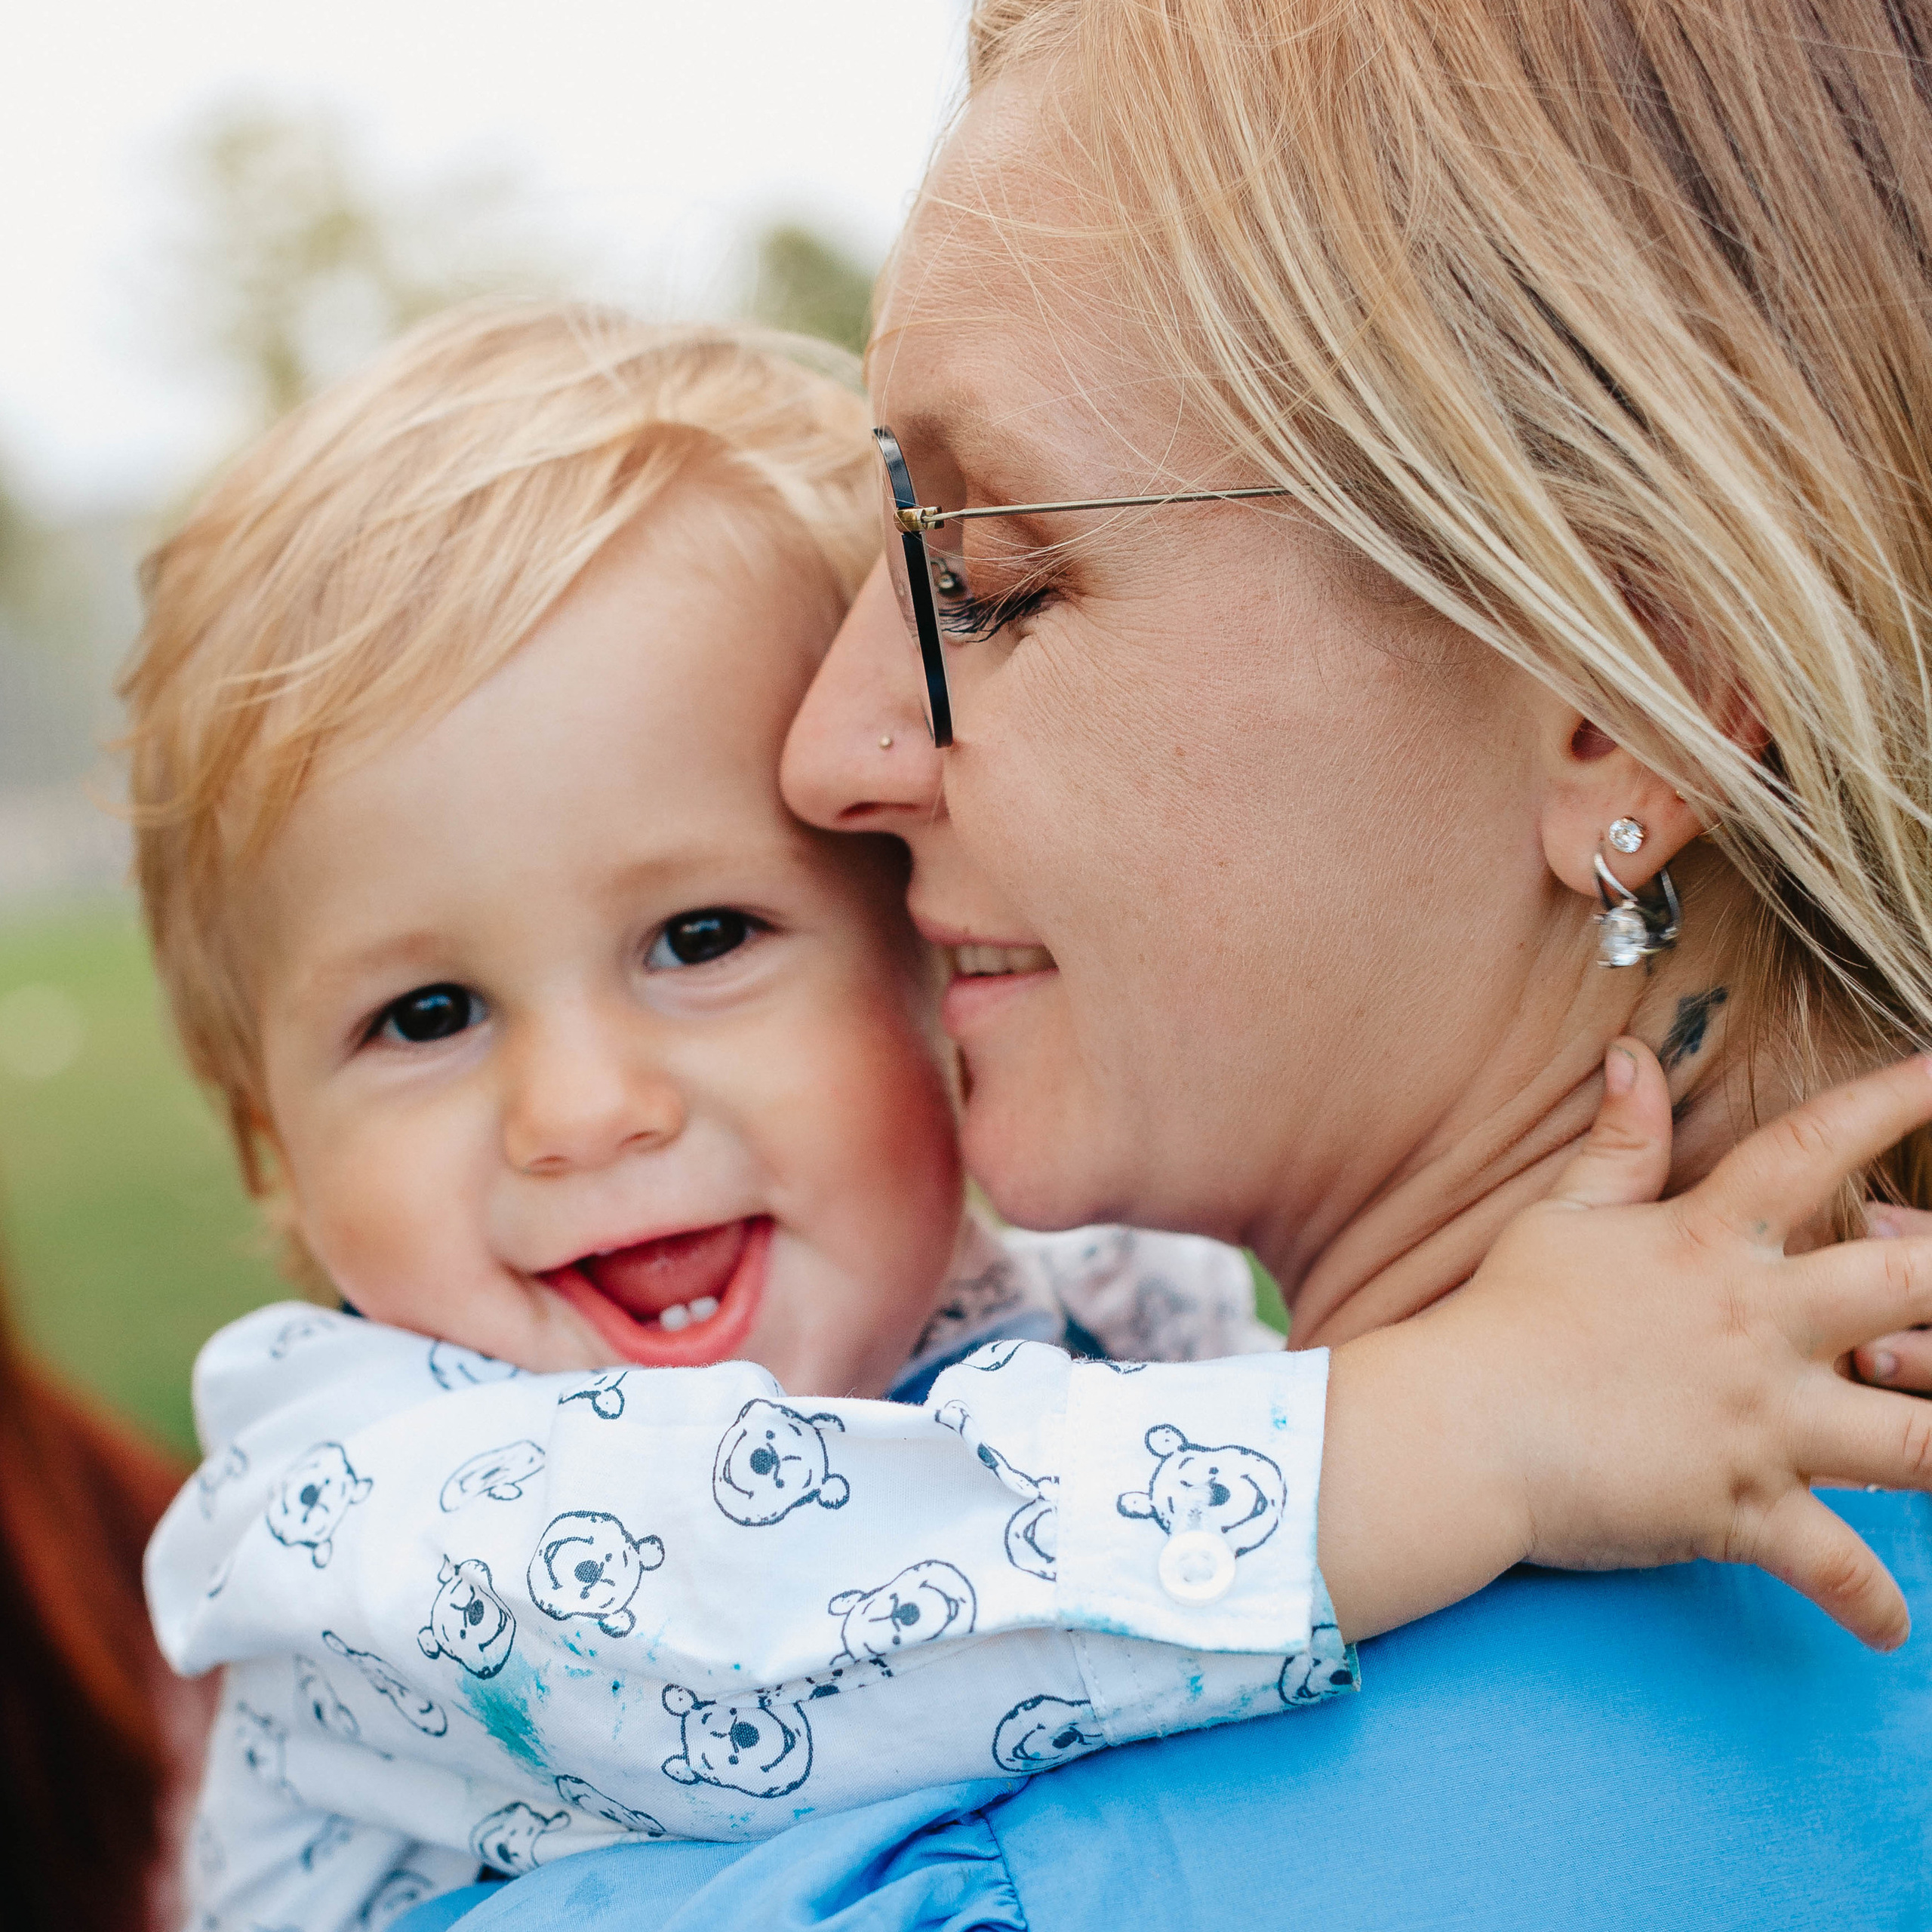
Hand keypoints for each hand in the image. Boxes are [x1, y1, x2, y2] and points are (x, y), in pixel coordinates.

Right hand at [1453, 1041, 1931, 1650]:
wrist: (1456, 1427)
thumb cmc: (1502, 1316)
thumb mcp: (1560, 1216)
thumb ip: (1618, 1144)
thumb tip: (1635, 1057)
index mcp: (1709, 1241)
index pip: (1815, 1148)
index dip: (1894, 1099)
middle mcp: (1755, 1323)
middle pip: (1913, 1283)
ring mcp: (1759, 1421)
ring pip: (1918, 1441)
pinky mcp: (1741, 1508)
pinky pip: (1833, 1567)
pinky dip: (1868, 1605)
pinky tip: (1891, 1628)